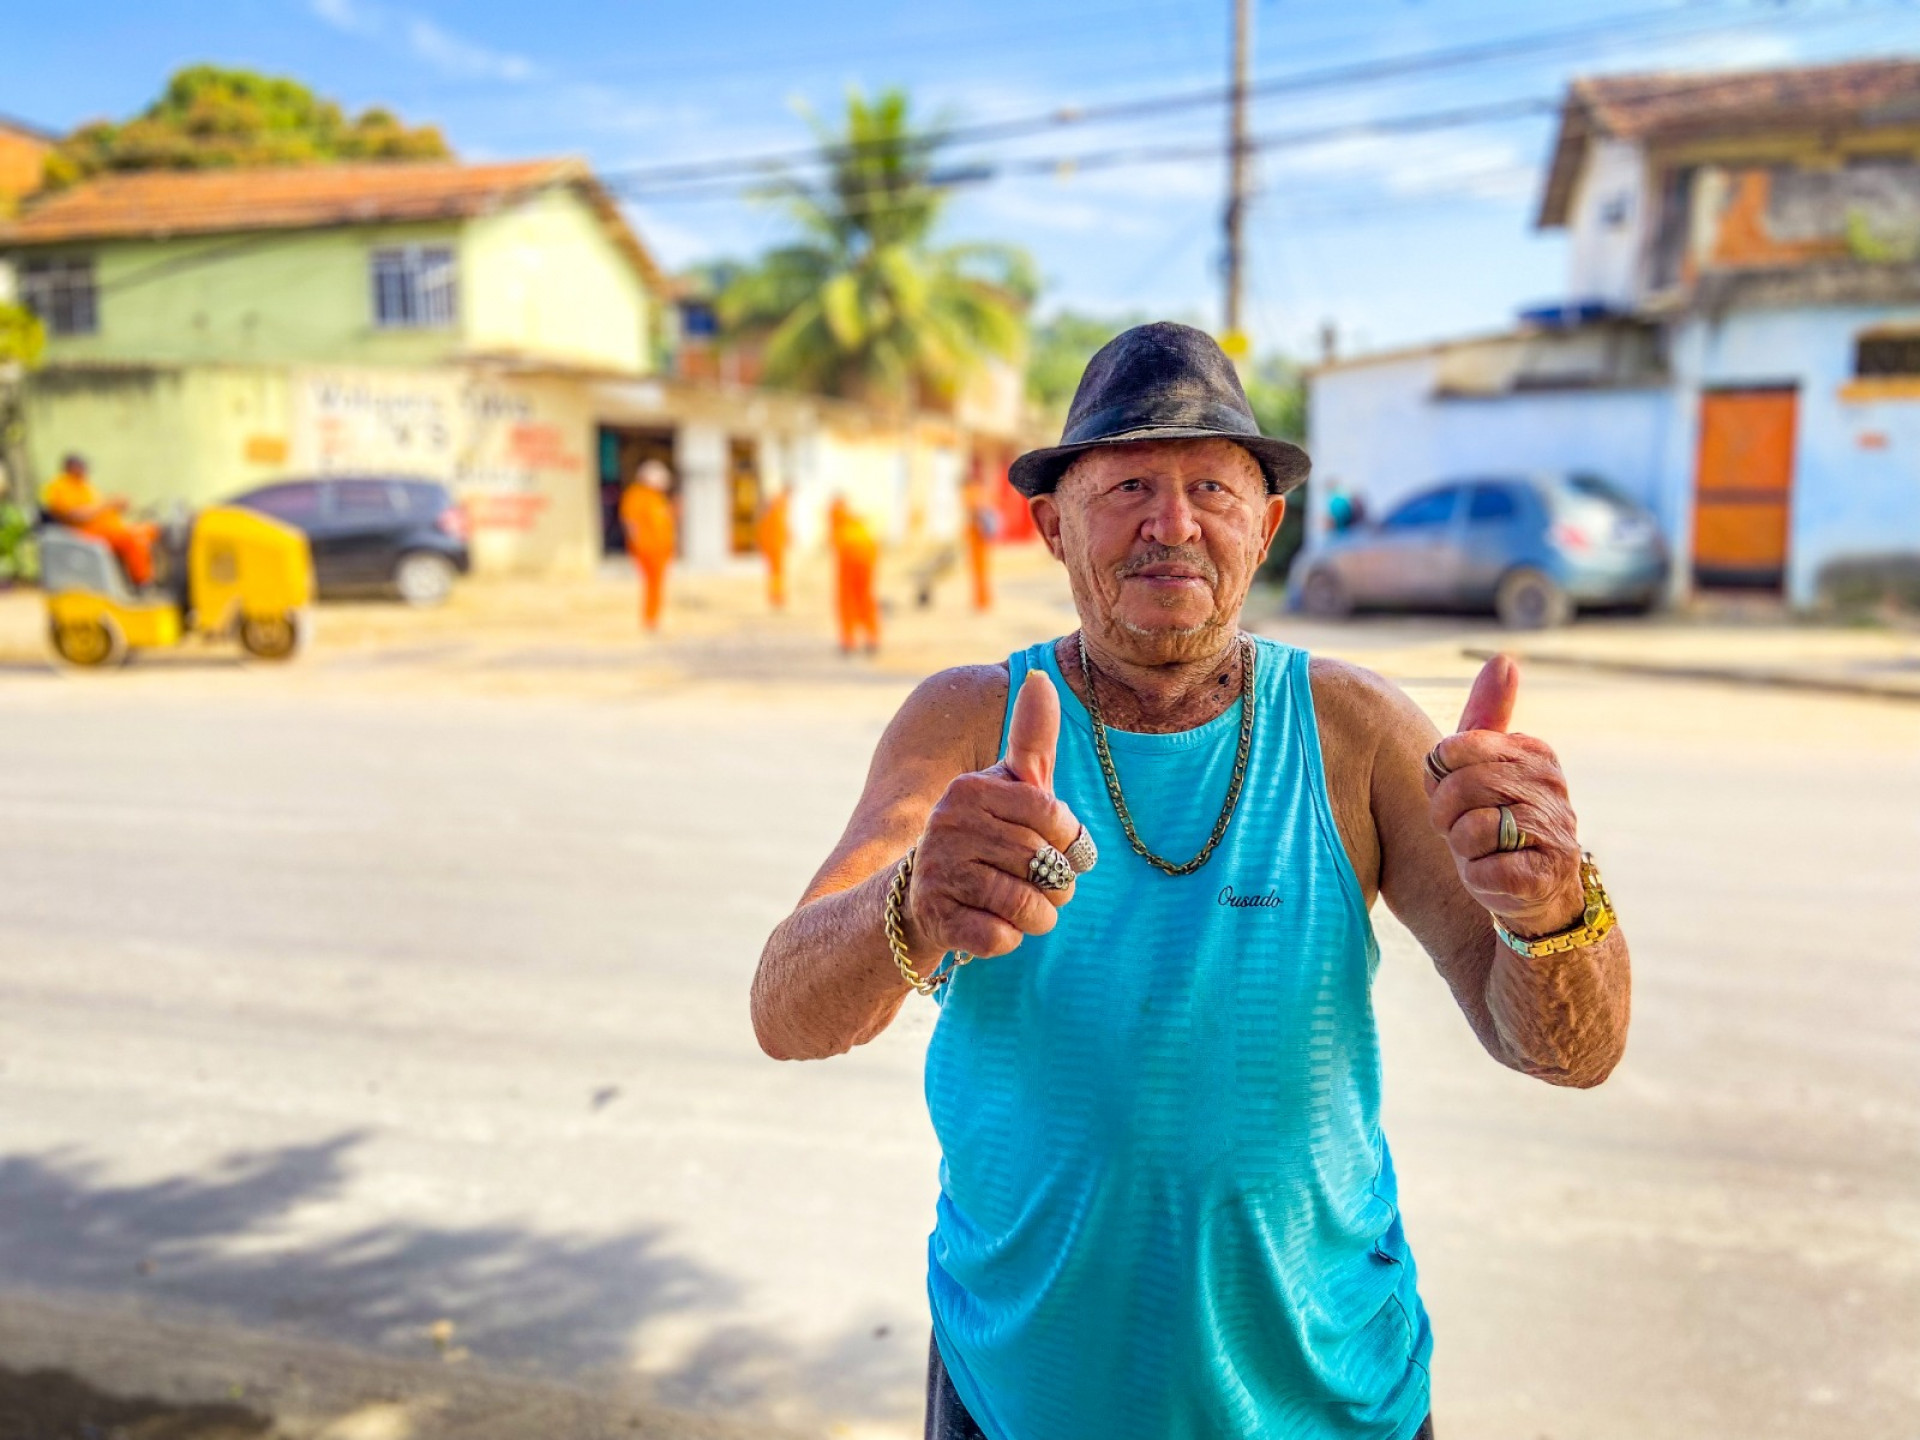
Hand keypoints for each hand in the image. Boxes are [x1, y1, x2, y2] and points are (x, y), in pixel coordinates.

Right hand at [906, 671, 1082, 961]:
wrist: (914, 903)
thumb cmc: (979, 842)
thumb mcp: (1005, 791)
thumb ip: (1030, 742)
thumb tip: (1043, 676)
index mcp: (970, 789)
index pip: (1053, 815)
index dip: (1069, 842)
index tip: (1057, 849)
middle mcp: (947, 825)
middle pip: (1043, 863)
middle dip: (1056, 885)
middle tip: (1041, 887)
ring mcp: (937, 872)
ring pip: (1027, 905)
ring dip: (1036, 917)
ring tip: (1020, 909)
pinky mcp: (934, 919)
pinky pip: (1000, 938)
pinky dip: (1007, 940)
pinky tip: (989, 926)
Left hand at [1425, 655, 1584, 938]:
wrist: (1535, 892)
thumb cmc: (1497, 821)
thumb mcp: (1484, 765)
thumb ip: (1487, 714)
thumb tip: (1505, 658)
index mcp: (1533, 752)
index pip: (1452, 750)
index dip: (1439, 779)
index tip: (1457, 792)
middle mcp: (1551, 786)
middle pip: (1458, 788)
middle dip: (1446, 815)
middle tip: (1464, 829)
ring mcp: (1553, 831)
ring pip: (1469, 830)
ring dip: (1463, 849)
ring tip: (1485, 851)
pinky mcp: (1545, 875)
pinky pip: (1482, 871)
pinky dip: (1476, 879)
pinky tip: (1496, 878)